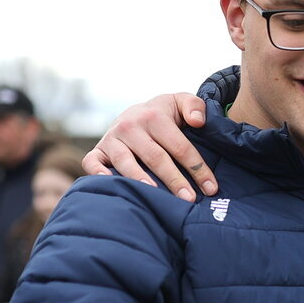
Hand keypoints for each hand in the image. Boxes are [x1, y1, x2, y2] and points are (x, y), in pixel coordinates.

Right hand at [82, 93, 216, 201]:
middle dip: (174, 180)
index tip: (211, 188)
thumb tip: (198, 122)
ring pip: (126, 163)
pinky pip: (92, 163)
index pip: (180, 146)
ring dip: (142, 181)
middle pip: (155, 157)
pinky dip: (99, 175)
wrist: (134, 113)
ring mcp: (111, 139)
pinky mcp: (97, 151)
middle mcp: (130, 126)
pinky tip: (115, 186)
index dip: (197, 168)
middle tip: (189, 199)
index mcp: (154, 116)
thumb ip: (195, 106)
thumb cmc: (164, 114)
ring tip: (156, 197)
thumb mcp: (181, 102)